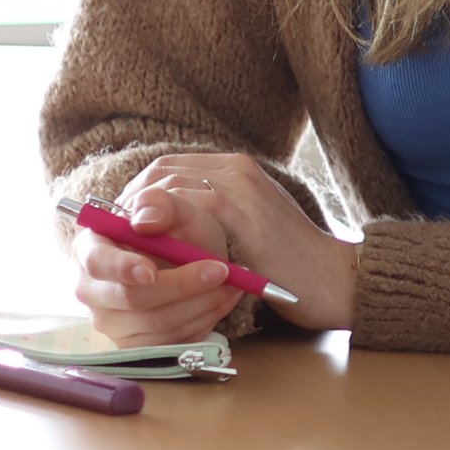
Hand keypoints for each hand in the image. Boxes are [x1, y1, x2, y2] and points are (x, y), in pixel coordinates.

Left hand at [73, 153, 358, 341]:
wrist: (334, 281)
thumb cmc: (290, 267)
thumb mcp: (244, 235)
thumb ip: (210, 222)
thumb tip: (161, 230)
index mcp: (238, 171)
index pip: (170, 168)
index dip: (140, 193)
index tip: (123, 223)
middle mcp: (237, 170)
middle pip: (163, 172)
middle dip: (131, 202)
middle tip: (115, 235)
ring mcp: (240, 186)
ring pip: (168, 185)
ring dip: (138, 214)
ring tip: (125, 243)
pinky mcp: (241, 209)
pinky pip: (186, 205)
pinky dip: (160, 222)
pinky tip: (146, 244)